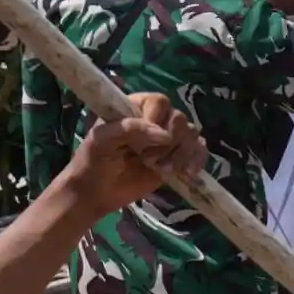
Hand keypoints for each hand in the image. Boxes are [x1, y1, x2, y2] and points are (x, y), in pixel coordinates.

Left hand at [49, 93, 205, 217]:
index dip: (158, 120)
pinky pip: (200, 151)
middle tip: (147, 160)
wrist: (98, 192)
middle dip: (169, 143)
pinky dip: (197, 161)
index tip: (144, 141)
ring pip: (192, 135)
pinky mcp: (178, 158)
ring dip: (181, 155)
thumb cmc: (94, 161)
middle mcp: (155, 119)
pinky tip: (186, 173)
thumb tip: (165, 136)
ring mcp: (168, 139)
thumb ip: (130, 129)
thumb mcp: (102, 140)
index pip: (159, 102)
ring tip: (162, 170)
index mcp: (134, 108)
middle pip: (180, 119)